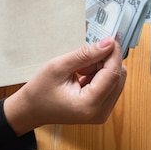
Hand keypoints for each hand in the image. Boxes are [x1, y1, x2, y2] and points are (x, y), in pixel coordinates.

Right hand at [3, 37, 126, 135]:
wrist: (31, 110)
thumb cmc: (40, 91)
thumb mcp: (59, 66)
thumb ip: (86, 54)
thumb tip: (109, 43)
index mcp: (89, 104)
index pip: (113, 74)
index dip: (114, 53)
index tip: (113, 37)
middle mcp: (101, 112)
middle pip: (118, 76)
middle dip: (105, 62)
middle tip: (84, 59)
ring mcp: (103, 112)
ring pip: (116, 79)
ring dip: (102, 68)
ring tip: (80, 71)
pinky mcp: (103, 109)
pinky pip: (111, 84)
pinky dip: (100, 75)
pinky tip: (84, 76)